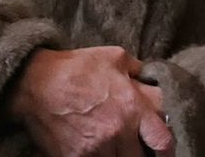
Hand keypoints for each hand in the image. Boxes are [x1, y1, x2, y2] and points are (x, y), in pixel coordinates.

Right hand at [4, 46, 174, 156]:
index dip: (168, 149)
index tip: (166, 150)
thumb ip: (138, 71)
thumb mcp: (115, 58)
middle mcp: (118, 131)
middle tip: (139, 148)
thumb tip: (151, 79)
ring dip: (120, 156)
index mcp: (133, 106)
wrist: (37, 84)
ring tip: (116, 147)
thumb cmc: (78, 67)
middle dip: (143, 155)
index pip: (163, 140)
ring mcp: (97, 148)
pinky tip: (97, 149)